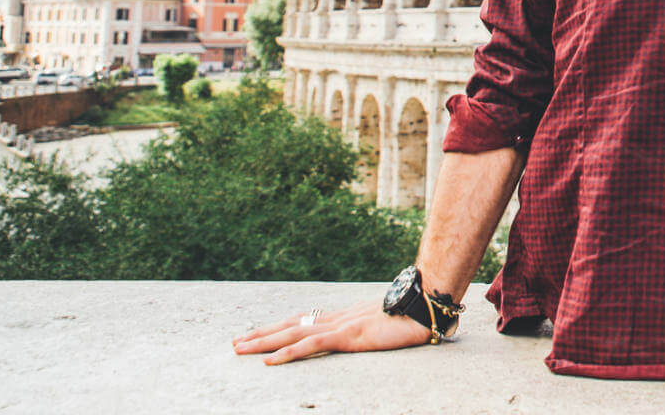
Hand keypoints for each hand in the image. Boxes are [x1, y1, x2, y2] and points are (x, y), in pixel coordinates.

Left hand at [231, 302, 433, 364]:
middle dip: (262, 334)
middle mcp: (338, 318)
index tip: (260, 333)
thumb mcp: (386, 324)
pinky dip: (288, 353)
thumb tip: (370, 332)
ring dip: (263, 342)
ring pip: (293, 333)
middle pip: (291, 324)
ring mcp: (342, 326)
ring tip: (240, 349)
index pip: (305, 320)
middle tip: (236, 342)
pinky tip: (270, 361)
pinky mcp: (349, 336)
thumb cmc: (414, 315)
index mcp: (345, 317)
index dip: (280, 327)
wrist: (428, 304)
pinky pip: (312, 345)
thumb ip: (373, 328)